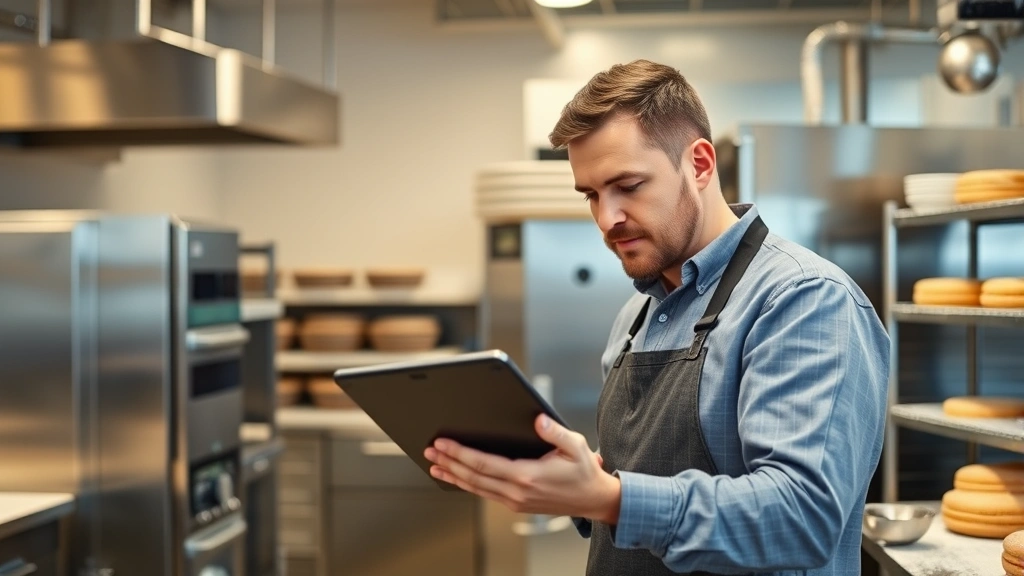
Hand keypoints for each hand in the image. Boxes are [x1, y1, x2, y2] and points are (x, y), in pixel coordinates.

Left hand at [423, 414, 620, 523]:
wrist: (592, 500)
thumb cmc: (583, 472)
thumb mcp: (575, 446)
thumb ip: (554, 432)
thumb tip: (537, 419)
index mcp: (528, 476)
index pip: (485, 464)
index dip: (460, 453)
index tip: (443, 443)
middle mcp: (517, 492)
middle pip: (473, 477)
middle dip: (449, 462)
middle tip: (430, 450)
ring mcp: (515, 500)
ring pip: (476, 488)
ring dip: (453, 475)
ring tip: (434, 465)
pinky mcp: (515, 503)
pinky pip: (485, 493)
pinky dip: (467, 485)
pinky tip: (456, 477)